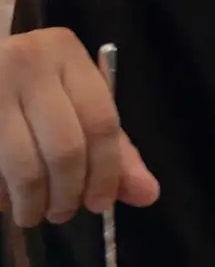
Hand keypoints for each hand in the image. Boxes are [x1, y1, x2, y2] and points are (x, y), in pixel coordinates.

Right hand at [0, 28, 158, 226]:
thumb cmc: (28, 88)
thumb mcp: (75, 106)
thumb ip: (114, 150)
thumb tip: (147, 194)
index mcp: (66, 52)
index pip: (101, 122)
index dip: (106, 173)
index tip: (100, 203)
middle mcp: (28, 60)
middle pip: (66, 148)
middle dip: (68, 194)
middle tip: (63, 213)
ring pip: (25, 166)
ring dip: (33, 203)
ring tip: (33, 213)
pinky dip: (4, 194)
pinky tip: (7, 197)